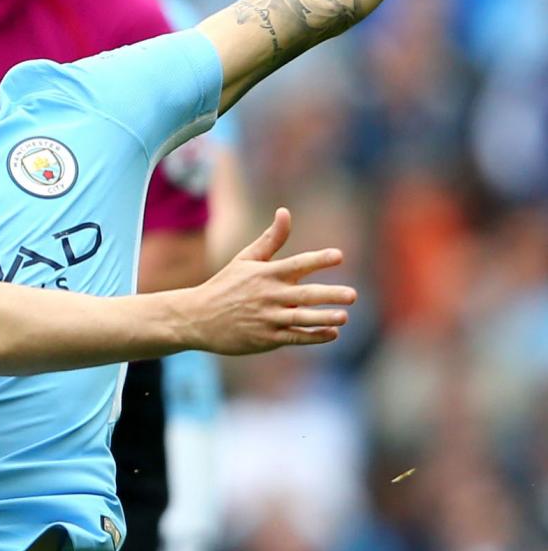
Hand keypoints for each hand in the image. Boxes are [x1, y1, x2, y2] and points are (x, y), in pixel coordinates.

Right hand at [177, 208, 354, 354]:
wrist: (196, 318)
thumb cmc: (225, 286)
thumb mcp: (245, 259)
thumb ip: (271, 239)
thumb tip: (285, 211)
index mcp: (265, 274)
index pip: (296, 265)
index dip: (318, 260)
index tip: (338, 256)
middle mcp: (268, 296)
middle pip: (304, 295)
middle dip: (330, 295)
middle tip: (353, 295)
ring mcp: (267, 318)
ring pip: (302, 319)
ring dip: (324, 318)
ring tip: (344, 317)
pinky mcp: (266, 338)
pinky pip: (295, 337)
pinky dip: (314, 337)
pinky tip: (332, 333)